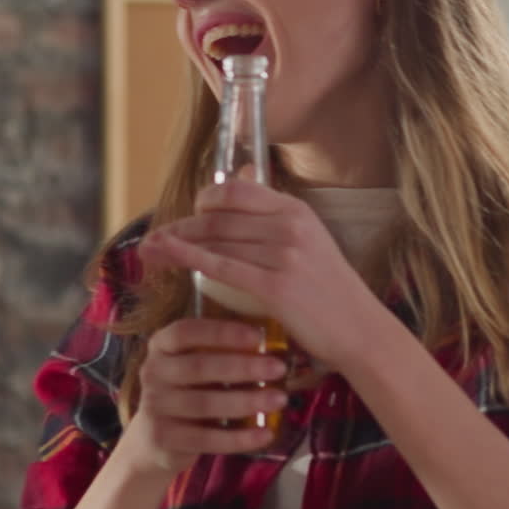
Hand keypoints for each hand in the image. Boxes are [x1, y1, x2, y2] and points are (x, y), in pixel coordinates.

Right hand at [122, 316, 288, 474]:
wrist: (153, 441)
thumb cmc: (187, 391)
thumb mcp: (195, 367)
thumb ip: (221, 353)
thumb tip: (271, 346)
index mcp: (160, 346)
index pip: (185, 332)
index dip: (221, 333)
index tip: (258, 336)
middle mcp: (152, 372)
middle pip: (199, 367)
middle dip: (243, 367)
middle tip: (278, 368)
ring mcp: (154, 406)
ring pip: (204, 404)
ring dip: (246, 401)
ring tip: (279, 400)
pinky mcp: (163, 438)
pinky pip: (207, 439)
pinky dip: (239, 438)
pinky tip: (265, 433)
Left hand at [140, 179, 373, 372]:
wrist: (360, 330)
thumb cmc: (330, 291)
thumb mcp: (309, 241)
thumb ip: (274, 216)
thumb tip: (240, 178)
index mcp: (296, 210)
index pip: (236, 190)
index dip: (203, 200)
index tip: (186, 216)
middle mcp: (290, 225)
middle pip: (218, 216)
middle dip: (179, 225)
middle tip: (153, 237)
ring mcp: (284, 254)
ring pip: (215, 240)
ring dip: (174, 244)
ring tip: (148, 252)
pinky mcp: (276, 286)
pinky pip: (221, 266)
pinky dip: (186, 257)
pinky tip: (165, 255)